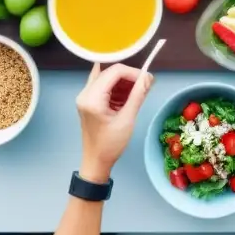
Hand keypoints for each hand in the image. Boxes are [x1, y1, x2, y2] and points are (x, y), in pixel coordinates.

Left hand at [75, 63, 152, 182]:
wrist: (96, 162)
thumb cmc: (111, 144)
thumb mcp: (127, 119)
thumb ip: (138, 95)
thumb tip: (149, 77)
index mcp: (92, 98)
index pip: (114, 71)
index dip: (133, 72)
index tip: (147, 80)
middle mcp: (85, 93)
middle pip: (109, 72)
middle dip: (129, 77)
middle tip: (144, 86)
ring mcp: (85, 97)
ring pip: (107, 77)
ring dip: (123, 82)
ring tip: (137, 93)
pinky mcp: (88, 101)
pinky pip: (104, 86)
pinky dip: (117, 88)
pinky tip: (127, 97)